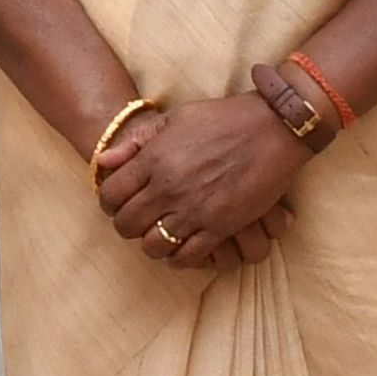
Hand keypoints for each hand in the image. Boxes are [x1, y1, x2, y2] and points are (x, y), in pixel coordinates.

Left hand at [95, 94, 305, 269]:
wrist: (273, 127)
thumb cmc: (222, 118)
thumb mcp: (174, 119)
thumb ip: (136, 142)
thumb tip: (103, 162)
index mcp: (154, 158)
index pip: (111, 194)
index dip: (109, 203)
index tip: (118, 203)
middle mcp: (168, 187)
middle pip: (127, 225)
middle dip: (127, 226)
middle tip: (138, 221)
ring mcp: (194, 209)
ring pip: (153, 246)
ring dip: (152, 244)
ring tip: (160, 235)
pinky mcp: (220, 225)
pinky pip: (187, 256)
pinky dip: (179, 257)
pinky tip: (183, 246)